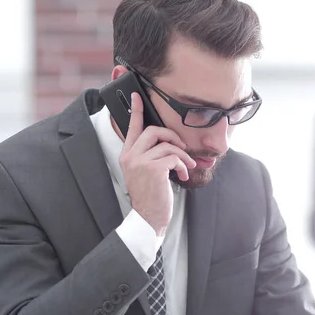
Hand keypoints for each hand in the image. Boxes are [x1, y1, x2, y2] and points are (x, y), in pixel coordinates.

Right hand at [119, 92, 196, 235]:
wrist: (148, 218)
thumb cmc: (150, 197)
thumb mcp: (145, 173)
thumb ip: (150, 156)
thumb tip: (169, 143)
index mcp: (127, 155)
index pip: (131, 127)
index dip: (136, 110)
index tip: (136, 96)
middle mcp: (131, 156)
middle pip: (154, 130)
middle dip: (173, 136)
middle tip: (182, 147)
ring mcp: (141, 162)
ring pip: (168, 145)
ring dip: (183, 156)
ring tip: (187, 167)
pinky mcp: (153, 169)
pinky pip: (174, 158)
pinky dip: (183, 166)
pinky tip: (182, 176)